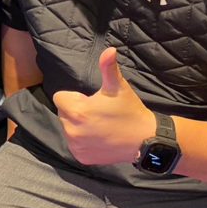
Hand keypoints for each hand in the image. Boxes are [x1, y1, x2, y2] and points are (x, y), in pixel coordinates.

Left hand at [52, 48, 154, 165]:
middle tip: (98, 114)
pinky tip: (100, 139)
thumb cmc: (130, 111)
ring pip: (68, 129)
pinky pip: (75, 145)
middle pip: (63, 113)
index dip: (75, 98)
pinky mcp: (82, 158)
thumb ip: (108, 67)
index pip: (60, 98)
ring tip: (100, 126)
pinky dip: (83, 142)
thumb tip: (109, 50)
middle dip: (76, 111)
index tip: (91, 101)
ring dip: (78, 126)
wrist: (146, 140)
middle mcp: (72, 130)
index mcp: (76, 111)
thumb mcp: (118, 87)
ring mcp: (76, 146)